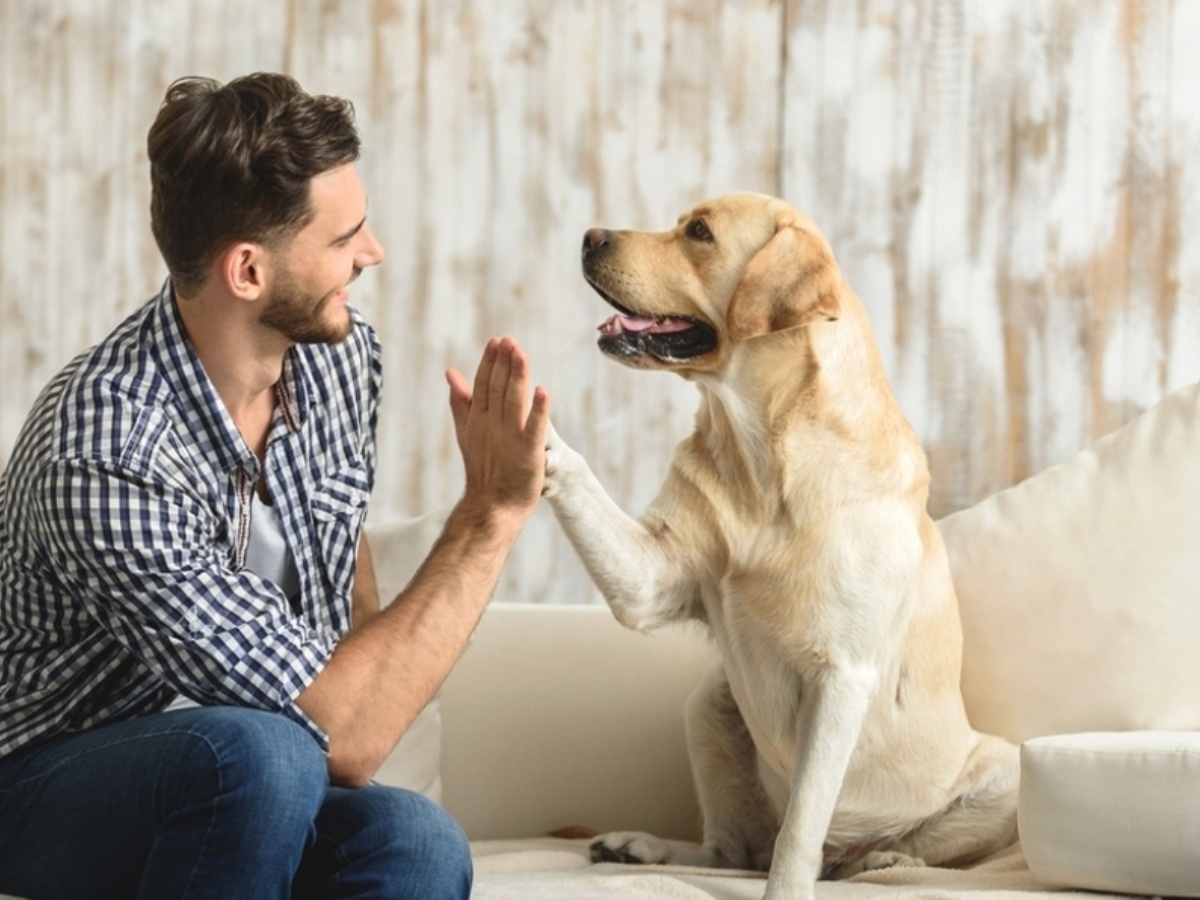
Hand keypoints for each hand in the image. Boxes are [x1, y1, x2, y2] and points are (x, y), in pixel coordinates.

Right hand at [446, 337, 549, 526]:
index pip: (483, 384)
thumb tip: (451, 373)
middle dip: (504, 364)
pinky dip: (538, 410)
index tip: (497, 342)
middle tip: (509, 341)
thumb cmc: (484, 470)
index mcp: (480, 419)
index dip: (490, 363)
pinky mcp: (528, 453)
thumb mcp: (467, 432)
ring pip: (513, 402)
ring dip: (518, 377)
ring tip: (521, 354)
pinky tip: (543, 391)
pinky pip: (534, 428)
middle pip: (498, 388)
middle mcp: (493, 425)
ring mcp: (510, 438)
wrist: (491, 507)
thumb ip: (461, 402)